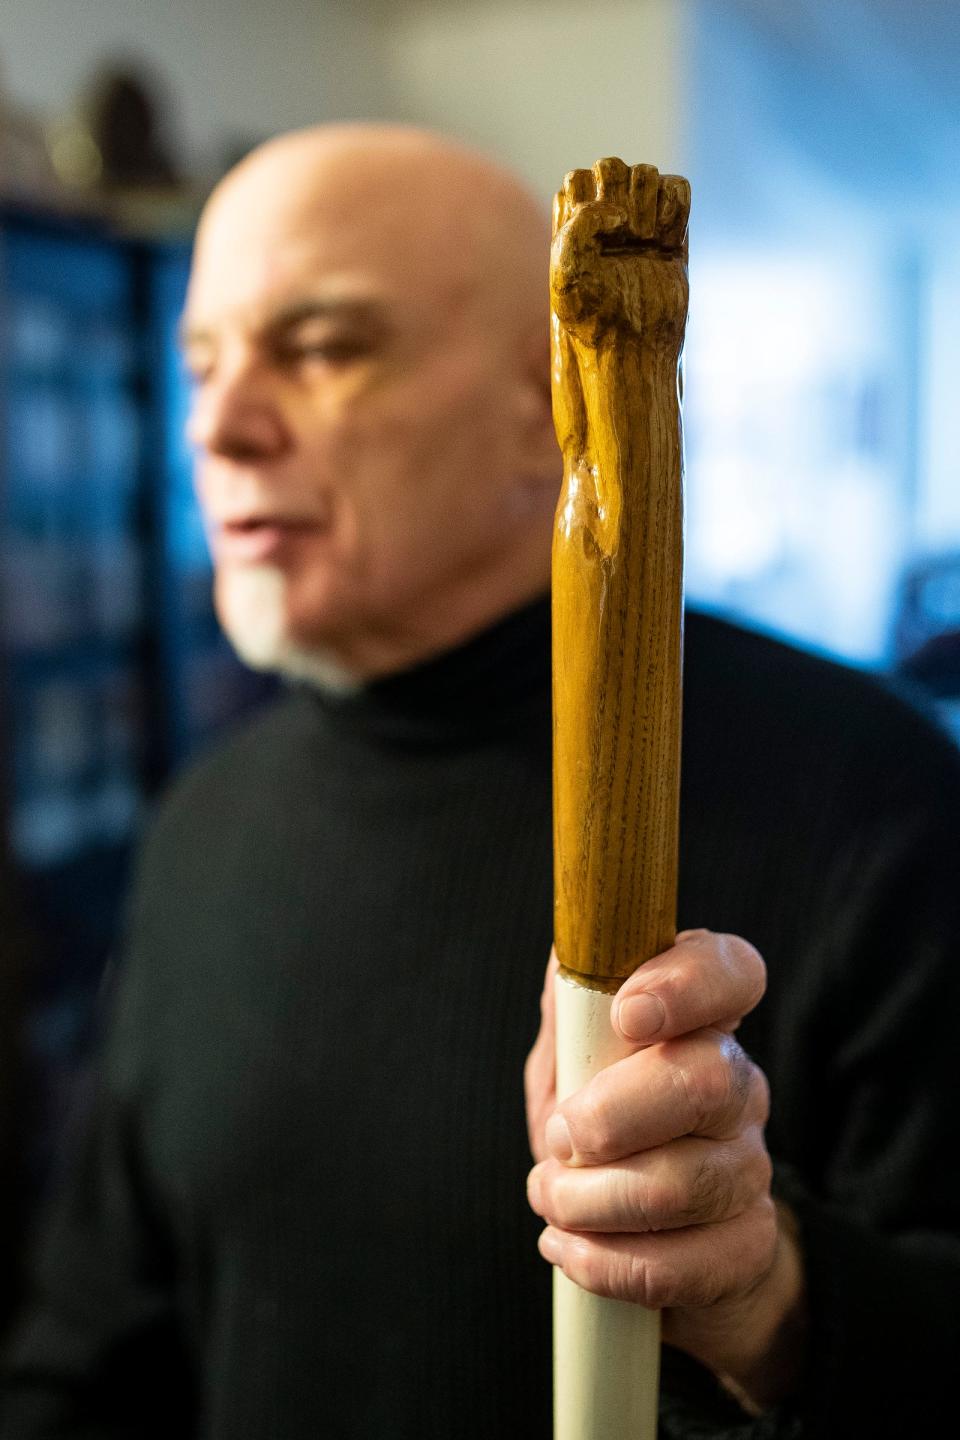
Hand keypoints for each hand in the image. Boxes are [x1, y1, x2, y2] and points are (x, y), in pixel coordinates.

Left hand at [524, 930, 805, 1409]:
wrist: (634, 1229)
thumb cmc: (596, 1120)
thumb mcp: (571, 1056)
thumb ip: (571, 1009)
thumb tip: (569, 956)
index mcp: (700, 1019)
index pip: (732, 973)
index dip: (688, 985)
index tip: (627, 1012)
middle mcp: (739, 1082)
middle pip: (708, 1082)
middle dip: (612, 1117)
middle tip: (557, 1138)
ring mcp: (750, 1165)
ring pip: (687, 1183)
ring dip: (592, 1200)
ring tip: (550, 1195)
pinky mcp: (746, 1244)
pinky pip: (683, 1264)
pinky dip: (607, 1262)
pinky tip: (571, 1247)